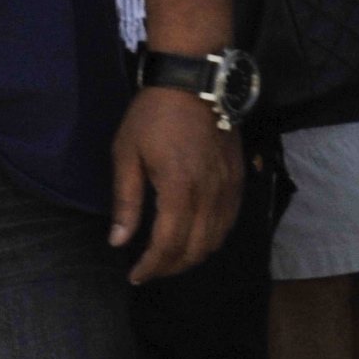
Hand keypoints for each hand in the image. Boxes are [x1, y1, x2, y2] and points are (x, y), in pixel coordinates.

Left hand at [110, 86, 242, 283]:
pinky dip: (212, 239)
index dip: (151, 267)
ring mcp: (229, 188)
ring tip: (169, 259)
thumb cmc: (153, 115)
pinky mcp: (239, 180)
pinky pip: (230, 222)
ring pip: (216, 240)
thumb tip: (118, 241)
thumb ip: (125, 202)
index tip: (135, 276)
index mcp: (179, 189)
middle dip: (171, 268)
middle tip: (149, 271)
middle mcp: (209, 194)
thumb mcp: (126, 155)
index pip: (168, 245)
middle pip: (195, 250)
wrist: (195, 82)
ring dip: (193, 257)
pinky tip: (196, 238)